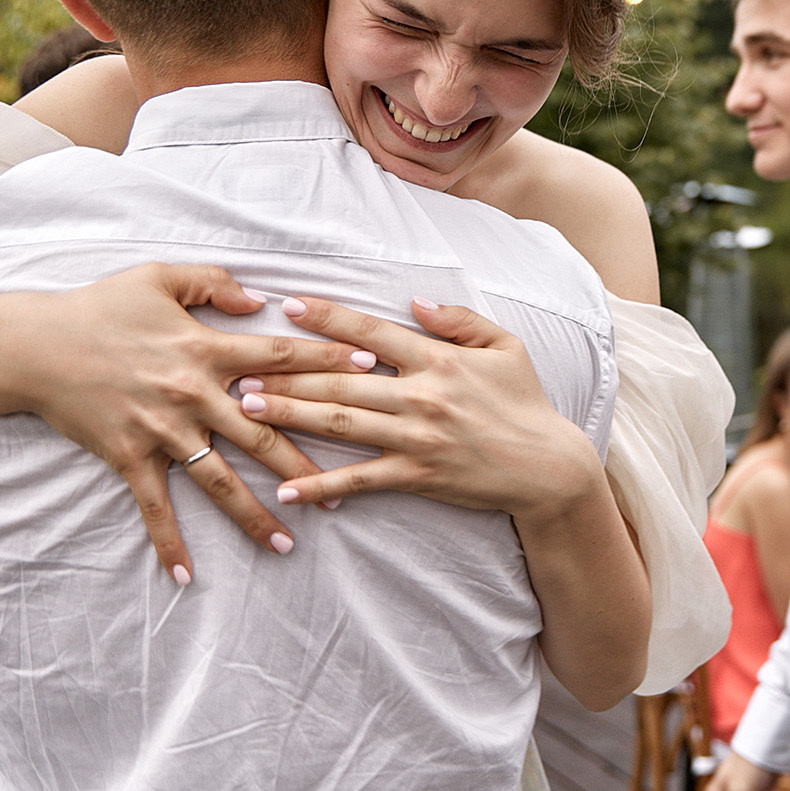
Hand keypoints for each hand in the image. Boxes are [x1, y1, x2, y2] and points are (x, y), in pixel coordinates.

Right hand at [1, 264, 378, 580]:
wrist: (33, 346)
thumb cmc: (98, 307)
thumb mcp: (159, 278)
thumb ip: (214, 282)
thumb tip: (260, 297)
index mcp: (207, 348)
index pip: (282, 357)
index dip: (330, 362)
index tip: (374, 372)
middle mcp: (193, 393)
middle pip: (265, 433)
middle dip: (308, 463)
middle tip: (348, 489)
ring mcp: (162, 430)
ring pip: (220, 480)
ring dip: (254, 514)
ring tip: (288, 542)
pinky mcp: (129, 456)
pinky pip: (155, 507)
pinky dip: (170, 543)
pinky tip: (187, 576)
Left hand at [242, 296, 603, 522]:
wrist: (547, 467)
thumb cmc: (525, 403)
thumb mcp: (505, 347)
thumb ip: (459, 320)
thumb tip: (415, 301)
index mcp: (437, 358)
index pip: (371, 331)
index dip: (328, 317)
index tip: (289, 306)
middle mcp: (421, 395)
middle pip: (342, 377)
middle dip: (288, 369)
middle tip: (242, 364)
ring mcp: (416, 437)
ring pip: (341, 422)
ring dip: (291, 414)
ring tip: (249, 408)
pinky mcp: (416, 476)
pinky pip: (359, 481)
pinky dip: (322, 487)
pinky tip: (287, 489)